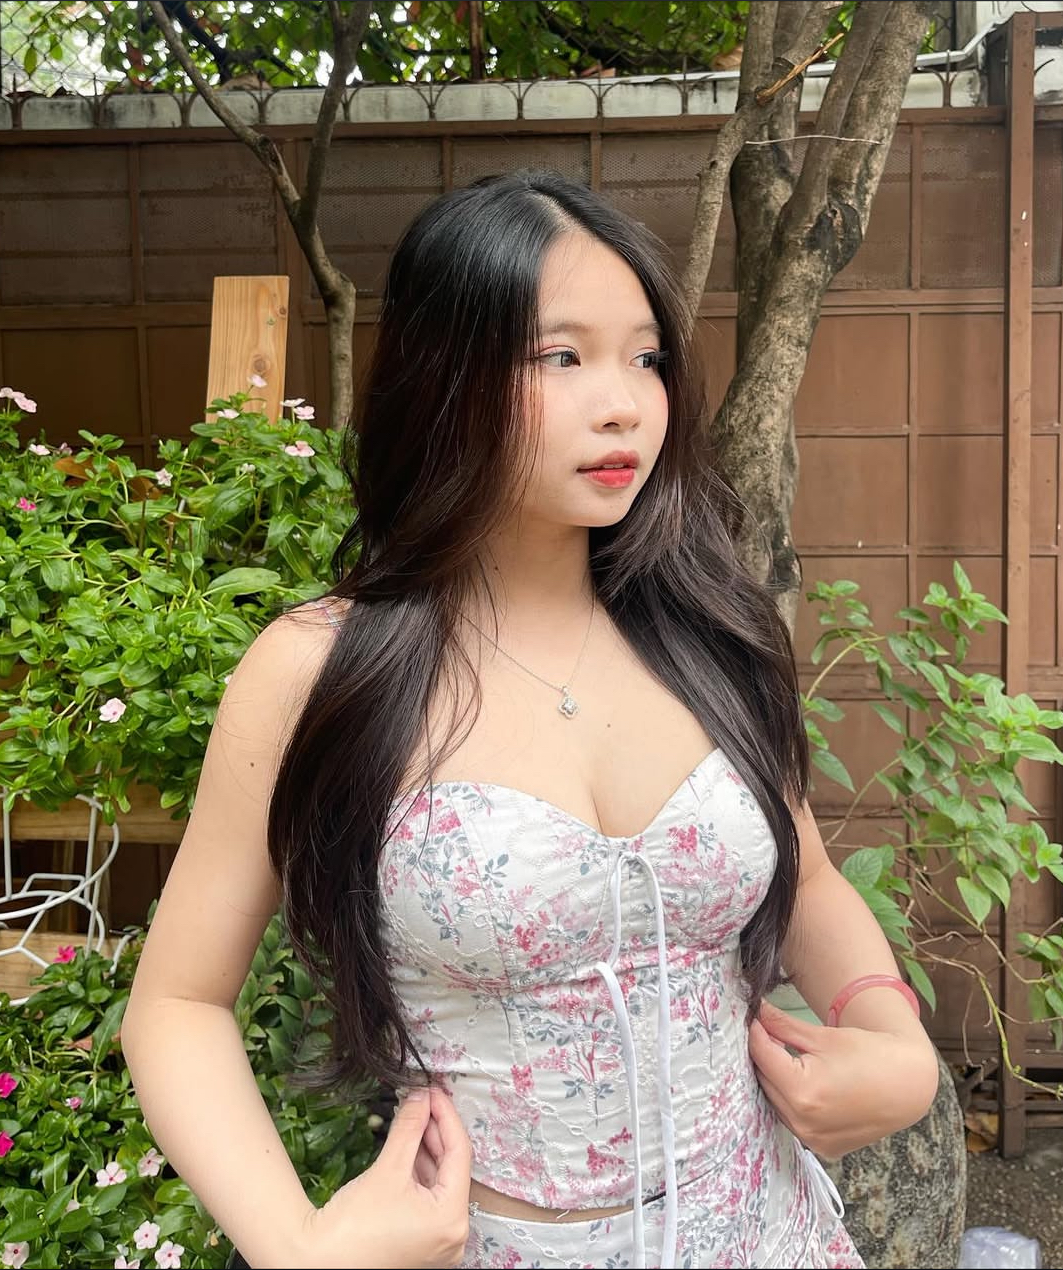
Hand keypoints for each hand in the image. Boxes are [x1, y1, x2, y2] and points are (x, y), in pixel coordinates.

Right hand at [297, 1085, 472, 1268]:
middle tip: (422, 1101)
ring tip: (413, 1119)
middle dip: (435, 1131)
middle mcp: (451, 1235)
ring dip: (426, 1150)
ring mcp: (437, 1242)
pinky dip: (418, 1173)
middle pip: (451, 1168)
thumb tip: (420, 1099)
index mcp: (451, 1220)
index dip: (446, 1116)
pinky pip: (428, 1199)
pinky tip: (408, 1148)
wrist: (317, 1263)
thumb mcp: (387, 1169)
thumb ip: (409, 1128)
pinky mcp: (421, 1243)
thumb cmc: (350, 1231)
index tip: (434, 1093)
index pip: (460, 1153)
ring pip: (439, 1183)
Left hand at [748, 999, 938, 1159]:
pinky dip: (790, 1102)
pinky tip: (801, 1084)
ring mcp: (813, 1140)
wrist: (908, 1085)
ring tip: (782, 1057)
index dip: (755, 1032)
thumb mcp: (822, 1036)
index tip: (752, 1016)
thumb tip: (755, 1010)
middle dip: (763, 1055)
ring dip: (774, 1080)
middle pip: (765, 1080)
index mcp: (803, 1092)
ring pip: (775, 1103)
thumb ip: (782, 1025)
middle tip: (766, 1033)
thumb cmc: (868, 1054)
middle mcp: (804, 1123)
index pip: (762, 1055)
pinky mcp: (823, 1149)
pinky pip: (793, 1121)